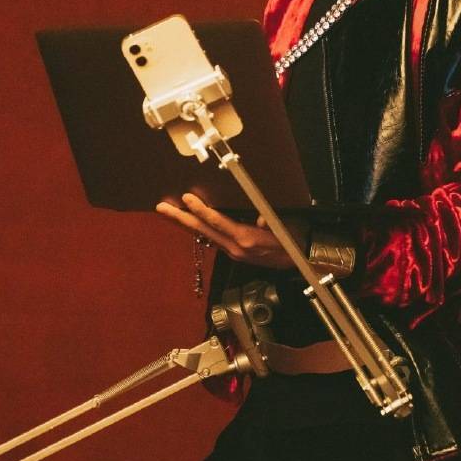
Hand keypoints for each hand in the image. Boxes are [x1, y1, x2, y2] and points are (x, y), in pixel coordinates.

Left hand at [155, 193, 295, 269]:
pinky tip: (191, 224)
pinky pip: (213, 240)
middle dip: (180, 219)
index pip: (217, 222)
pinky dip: (200, 230)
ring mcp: (233, 253)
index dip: (200, 210)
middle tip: (161, 208)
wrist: (299, 262)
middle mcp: (235, 248)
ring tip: (170, 213)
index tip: (186, 198)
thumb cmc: (292, 241)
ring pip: (205, 236)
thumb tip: (257, 218)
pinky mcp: (235, 254)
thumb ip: (266, 219)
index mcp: (245, 239)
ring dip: (187, 224)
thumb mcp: (281, 225)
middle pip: (203, 231)